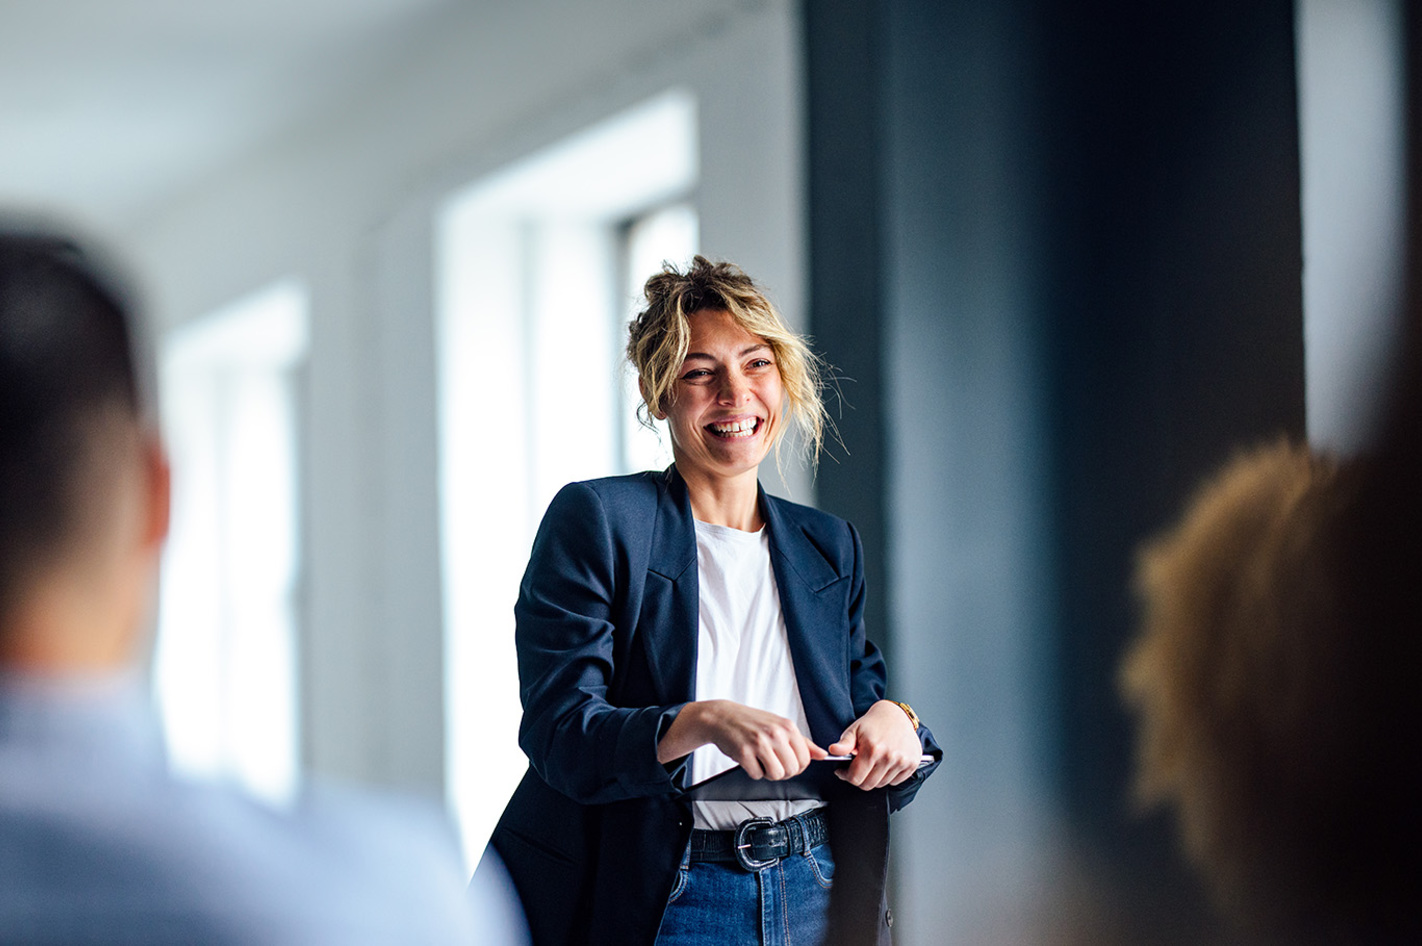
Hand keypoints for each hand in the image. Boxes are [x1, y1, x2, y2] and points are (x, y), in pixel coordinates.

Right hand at [657, 700, 826, 779]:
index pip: (805, 759)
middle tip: (771, 762)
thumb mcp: (780, 726)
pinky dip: (753, 771)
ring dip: (768, 773)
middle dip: (782, 772)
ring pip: (776, 775)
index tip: (787, 762)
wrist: (722, 717)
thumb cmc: (752, 722)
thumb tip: (822, 754)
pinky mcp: (744, 753)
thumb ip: (803, 742)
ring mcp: (759, 743)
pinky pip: (757, 775)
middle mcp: (775, 734)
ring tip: (761, 761)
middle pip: (792, 770)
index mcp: (787, 727)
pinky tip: (748, 759)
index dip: (797, 767)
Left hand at [828, 700, 921, 789]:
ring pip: (882, 784)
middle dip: (859, 779)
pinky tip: (884, 765)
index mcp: (873, 749)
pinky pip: (895, 782)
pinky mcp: (912, 764)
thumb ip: (844, 744)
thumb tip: (833, 751)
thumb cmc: (874, 723)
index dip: (846, 776)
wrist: (897, 715)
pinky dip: (888, 777)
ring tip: (871, 764)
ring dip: (874, 778)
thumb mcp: (854, 730)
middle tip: (856, 769)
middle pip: (868, 784)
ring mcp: (902, 761)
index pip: (856, 778)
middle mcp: (889, 756)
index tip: (843, 772)